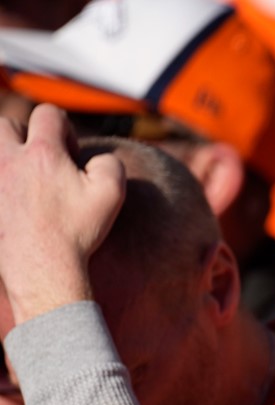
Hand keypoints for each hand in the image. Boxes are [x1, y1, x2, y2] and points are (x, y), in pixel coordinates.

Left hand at [0, 104, 124, 324]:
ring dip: (8, 154)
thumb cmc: (78, 232)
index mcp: (42, 153)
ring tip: (24, 177)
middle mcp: (9, 160)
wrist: (42, 267)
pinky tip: (16, 200)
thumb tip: (93, 158)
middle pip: (7, 124)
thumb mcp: (113, 193)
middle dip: (26, 136)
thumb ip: (109, 161)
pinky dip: (4, 183)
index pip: (49, 115)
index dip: (65, 129)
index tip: (71, 157)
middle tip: (43, 162)